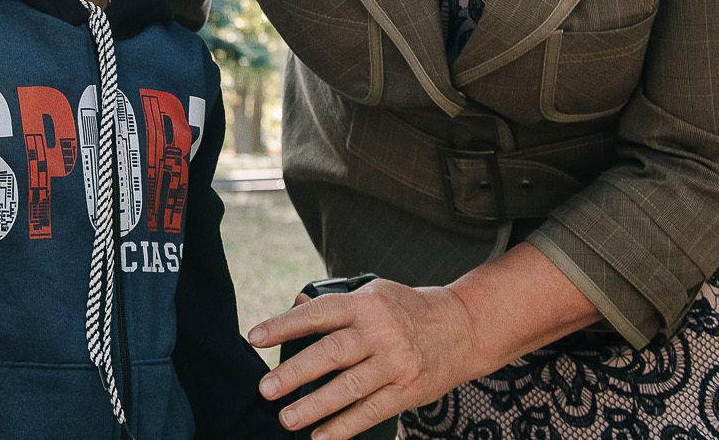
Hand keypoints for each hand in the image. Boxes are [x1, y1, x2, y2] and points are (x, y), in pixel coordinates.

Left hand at [248, 279, 479, 438]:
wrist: (463, 328)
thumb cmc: (406, 309)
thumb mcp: (373, 293)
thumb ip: (335, 302)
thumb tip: (295, 303)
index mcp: (365, 304)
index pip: (318, 313)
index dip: (284, 325)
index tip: (255, 338)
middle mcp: (380, 332)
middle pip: (332, 353)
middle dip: (295, 373)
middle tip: (266, 388)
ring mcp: (395, 363)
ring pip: (350, 387)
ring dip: (316, 406)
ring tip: (287, 418)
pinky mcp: (408, 390)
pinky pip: (372, 411)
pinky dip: (345, 427)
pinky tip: (321, 437)